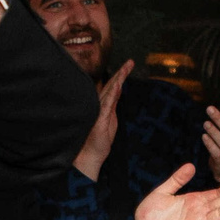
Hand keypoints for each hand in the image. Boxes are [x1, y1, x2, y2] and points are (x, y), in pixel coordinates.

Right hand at [76, 63, 128, 179]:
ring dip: (118, 79)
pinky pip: (107, 104)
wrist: (88, 158)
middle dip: (121, 73)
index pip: (112, 88)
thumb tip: (117, 90)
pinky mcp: (99, 119)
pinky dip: (112, 94)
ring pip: (109, 92)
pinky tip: (117, 85)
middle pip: (111, 86)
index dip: (120, 76)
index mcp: (103, 107)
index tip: (128, 65)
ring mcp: (98, 111)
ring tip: (126, 68)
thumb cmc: (97, 143)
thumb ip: (112, 106)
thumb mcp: (110, 122)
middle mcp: (99, 106)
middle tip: (130, 62)